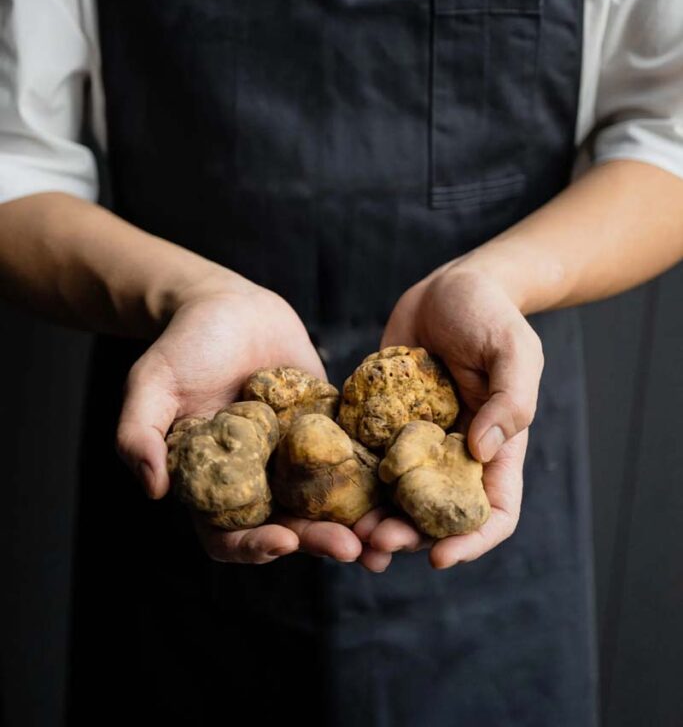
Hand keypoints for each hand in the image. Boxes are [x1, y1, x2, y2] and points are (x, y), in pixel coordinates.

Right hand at [115, 274, 362, 565]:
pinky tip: (401, 486)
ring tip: (384, 537)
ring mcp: (295, 456)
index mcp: (213, 483)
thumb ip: (140, 435)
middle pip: (289, 526)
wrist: (227, 303)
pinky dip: (375, 476)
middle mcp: (258, 479)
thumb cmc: (181, 344)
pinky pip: (354, 456)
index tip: (282, 542)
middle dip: (319, 541)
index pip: (229, 534)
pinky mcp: (328, 427)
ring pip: (327, 502)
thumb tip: (152, 489)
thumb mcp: (150, 384)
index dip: (254, 546)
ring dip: (356, 523)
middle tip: (351, 549)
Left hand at [355, 264, 541, 568]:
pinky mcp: (382, 419)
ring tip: (347, 532)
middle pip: (436, 515)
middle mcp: (454, 450)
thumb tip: (481, 450)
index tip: (439, 557)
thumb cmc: (490, 312)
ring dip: (375, 520)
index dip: (471, 541)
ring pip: (396, 497)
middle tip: (375, 543)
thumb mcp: (513, 348)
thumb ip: (511, 398)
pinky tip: (326, 493)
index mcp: (496, 445)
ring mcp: (416, 438)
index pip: (494, 511)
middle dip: (409, 536)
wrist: (448, 284)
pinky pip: (365, 459)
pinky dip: (350, 483)